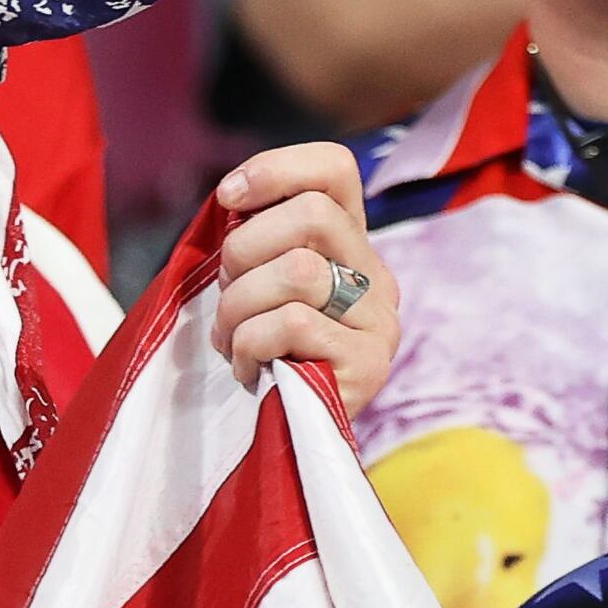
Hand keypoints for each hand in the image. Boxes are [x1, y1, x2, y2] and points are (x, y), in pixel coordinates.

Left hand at [208, 143, 398, 412]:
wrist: (287, 440)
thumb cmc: (261, 355)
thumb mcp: (255, 287)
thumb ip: (255, 243)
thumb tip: (234, 199)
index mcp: (349, 245)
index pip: (335, 170)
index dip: (277, 168)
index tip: (229, 197)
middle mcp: (376, 278)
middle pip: (313, 215)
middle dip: (245, 250)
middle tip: (228, 292)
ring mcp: (378, 323)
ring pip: (300, 271)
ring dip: (240, 305)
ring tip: (231, 338)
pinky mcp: (369, 367)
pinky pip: (292, 325)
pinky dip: (249, 344)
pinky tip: (247, 369)